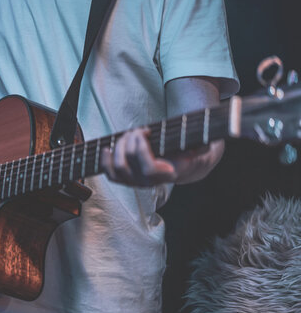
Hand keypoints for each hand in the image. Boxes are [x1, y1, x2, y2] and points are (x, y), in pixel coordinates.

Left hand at [100, 128, 219, 186]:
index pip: (148, 168)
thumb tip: (206, 143)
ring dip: (118, 147)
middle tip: (137, 130)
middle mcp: (149, 183)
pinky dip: (105, 160)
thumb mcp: (200, 145)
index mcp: (167, 175)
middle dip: (128, 142)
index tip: (144, 131)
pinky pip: (110, 174)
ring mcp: (136, 183)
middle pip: (126, 164)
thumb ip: (203, 144)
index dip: (140, 149)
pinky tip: (108, 148)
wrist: (183, 167)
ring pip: (117, 169)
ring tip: (128, 135)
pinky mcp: (127, 180)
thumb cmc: (189, 151)